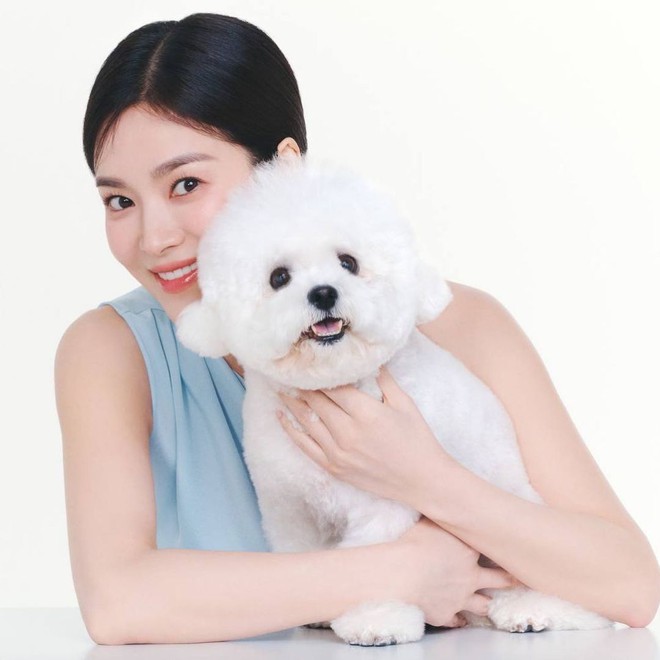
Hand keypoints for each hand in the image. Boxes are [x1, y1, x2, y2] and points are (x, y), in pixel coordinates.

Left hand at [276, 367, 451, 504]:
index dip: (322, 375)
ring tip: (280, 389)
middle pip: (317, 402)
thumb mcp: (405, 404)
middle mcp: (348, 432)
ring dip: (292, 403)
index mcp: (366, 412)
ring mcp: (338, 452)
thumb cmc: (418, 440)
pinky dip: (291, 430)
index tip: (312, 364)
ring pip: (308, 421)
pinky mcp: (335, 467)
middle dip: (303, 386)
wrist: (422, 480)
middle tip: (290, 372)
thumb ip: (385, 381)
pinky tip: (282, 417)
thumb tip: (371, 361)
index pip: (334, 387)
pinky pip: (305, 446)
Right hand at [393, 516, 519, 626]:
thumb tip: (445, 504)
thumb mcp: (429, 522)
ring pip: (482, 605)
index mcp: (469, 552)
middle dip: (509, 579)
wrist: (403, 575)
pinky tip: (460, 620)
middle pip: (498, 580)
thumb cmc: (415, 544)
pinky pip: (457, 620)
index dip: (499, 547)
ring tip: (489, 603)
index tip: (507, 545)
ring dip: (486, 603)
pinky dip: (459, 619)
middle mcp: (470, 577)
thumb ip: (442, 517)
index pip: (492, 548)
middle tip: (517, 579)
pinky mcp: (446, 614)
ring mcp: (461, 598)